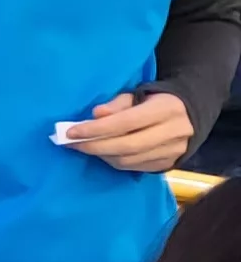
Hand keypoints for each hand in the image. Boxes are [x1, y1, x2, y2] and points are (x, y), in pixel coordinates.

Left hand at [62, 91, 194, 174]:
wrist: (190, 114)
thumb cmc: (155, 101)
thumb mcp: (139, 94)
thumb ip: (118, 103)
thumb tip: (96, 115)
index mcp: (168, 109)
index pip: (127, 122)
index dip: (97, 129)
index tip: (71, 132)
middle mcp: (175, 132)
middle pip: (128, 146)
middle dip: (95, 146)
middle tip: (71, 143)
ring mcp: (174, 151)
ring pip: (130, 160)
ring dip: (102, 155)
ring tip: (85, 147)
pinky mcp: (169, 164)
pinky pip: (135, 167)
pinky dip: (114, 161)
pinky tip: (103, 153)